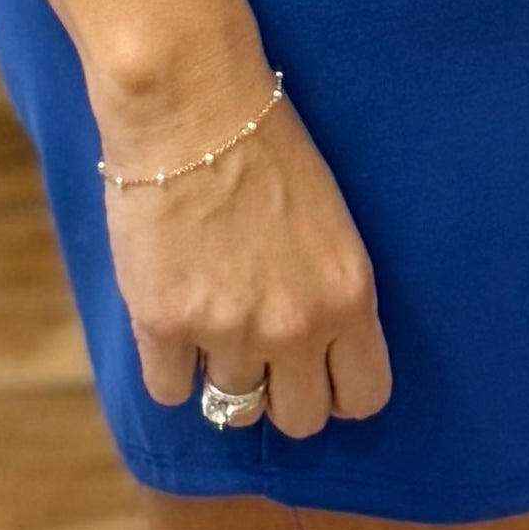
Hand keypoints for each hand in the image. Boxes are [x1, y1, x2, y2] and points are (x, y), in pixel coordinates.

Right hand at [107, 82, 390, 442]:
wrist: (192, 108)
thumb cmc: (266, 149)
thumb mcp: (331, 225)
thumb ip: (329, 295)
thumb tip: (316, 353)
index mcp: (348, 297)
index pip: (363, 398)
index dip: (337, 391)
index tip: (317, 372)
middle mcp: (295, 327)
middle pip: (299, 421)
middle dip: (281, 394)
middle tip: (260, 354)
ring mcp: (228, 331)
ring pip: (232, 409)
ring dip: (222, 375)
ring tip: (210, 323)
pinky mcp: (165, 324)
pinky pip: (170, 390)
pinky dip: (169, 367)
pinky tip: (170, 324)